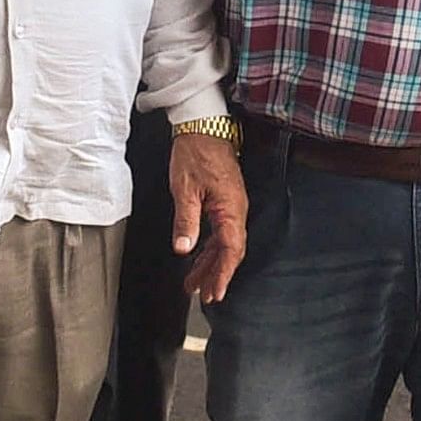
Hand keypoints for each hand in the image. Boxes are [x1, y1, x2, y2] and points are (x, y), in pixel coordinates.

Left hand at [168, 128, 248, 301]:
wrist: (203, 125)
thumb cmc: (196, 152)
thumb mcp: (185, 189)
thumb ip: (186, 221)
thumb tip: (184, 249)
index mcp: (230, 208)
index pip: (230, 250)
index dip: (222, 274)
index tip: (214, 293)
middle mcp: (236, 209)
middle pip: (229, 251)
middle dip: (217, 274)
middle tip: (205, 296)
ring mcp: (232, 205)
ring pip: (224, 243)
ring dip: (210, 264)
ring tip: (195, 283)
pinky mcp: (224, 201)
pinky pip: (220, 231)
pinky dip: (209, 248)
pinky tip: (197, 257)